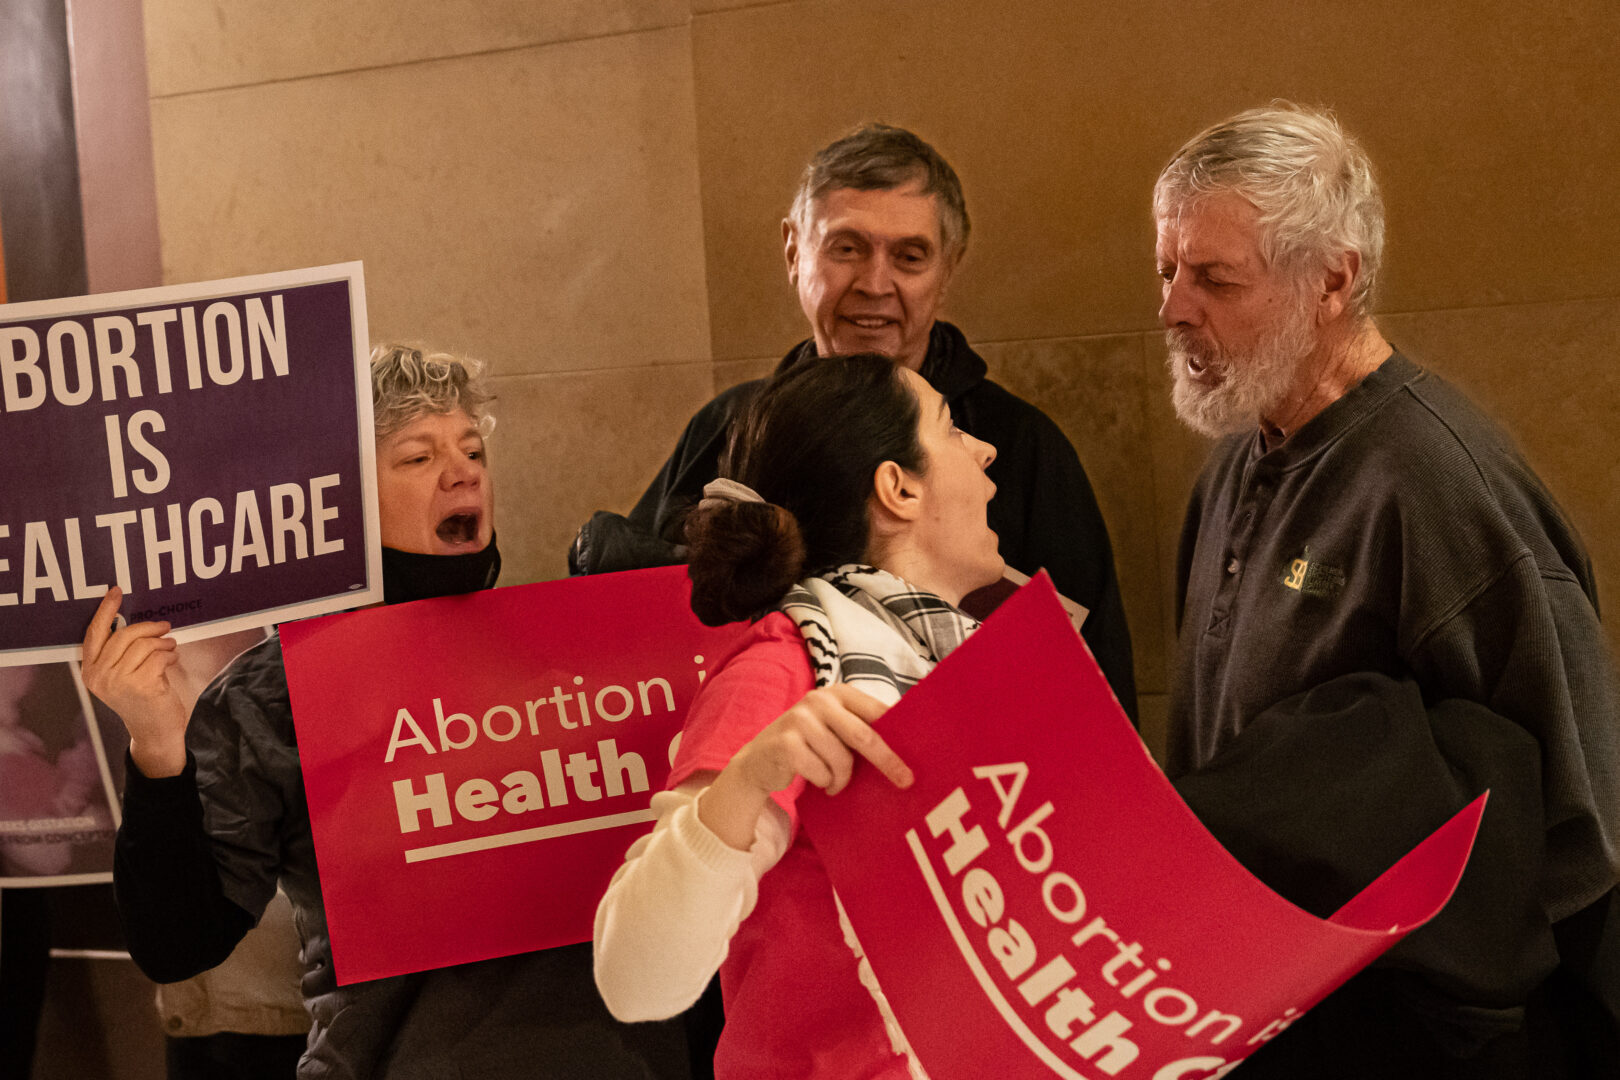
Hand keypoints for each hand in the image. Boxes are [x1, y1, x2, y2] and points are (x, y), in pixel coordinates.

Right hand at [80, 587, 188, 777]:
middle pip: (123, 635)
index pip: (94, 633)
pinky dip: (169, 654)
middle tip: (165, 626)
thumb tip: (134, 621)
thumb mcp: (122, 674)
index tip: (115, 591)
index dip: (105, 610)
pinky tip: (172, 659)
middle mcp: (99, 676)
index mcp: (90, 671)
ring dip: (162, 642)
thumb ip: (120, 652)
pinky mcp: (140, 686)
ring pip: (143, 644)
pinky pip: (158, 656)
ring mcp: (118, 681)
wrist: (154, 730)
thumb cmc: (142, 697)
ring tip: (171, 646)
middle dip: (148, 627)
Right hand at [700, 684, 911, 849]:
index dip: (899, 734)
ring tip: (834, 781)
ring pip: (842, 761)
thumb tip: (905, 748)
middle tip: (905, 781)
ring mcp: (800, 720)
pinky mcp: (786, 743)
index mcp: (839, 693)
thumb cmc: (810, 745)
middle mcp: (819, 700)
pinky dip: (824, 783)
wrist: (760, 759)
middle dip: (888, 761)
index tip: (918, 754)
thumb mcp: (835, 728)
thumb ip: (862, 729)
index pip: (876, 712)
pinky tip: (818, 781)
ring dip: (842, 779)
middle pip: (864, 736)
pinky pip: (821, 773)